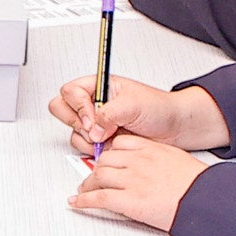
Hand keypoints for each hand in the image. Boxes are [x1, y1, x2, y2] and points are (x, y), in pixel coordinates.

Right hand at [49, 72, 224, 156]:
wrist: (174, 128)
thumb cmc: (159, 108)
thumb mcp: (133, 105)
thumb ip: (108, 114)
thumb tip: (92, 127)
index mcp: (99, 86)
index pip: (70, 92)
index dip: (79, 107)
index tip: (93, 119)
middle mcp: (94, 103)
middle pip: (61, 108)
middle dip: (76, 122)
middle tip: (94, 128)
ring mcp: (95, 122)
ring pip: (72, 131)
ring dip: (87, 138)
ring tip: (109, 136)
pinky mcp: (99, 139)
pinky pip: (82, 145)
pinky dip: (93, 149)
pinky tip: (110, 145)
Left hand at [69, 133, 213, 231]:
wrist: (205, 200)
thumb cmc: (198, 185)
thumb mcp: (178, 161)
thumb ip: (160, 160)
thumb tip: (152, 167)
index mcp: (151, 149)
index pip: (120, 144)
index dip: (109, 153)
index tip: (106, 158)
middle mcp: (138, 161)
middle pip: (105, 159)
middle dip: (96, 169)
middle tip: (93, 177)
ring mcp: (132, 180)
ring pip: (98, 176)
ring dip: (87, 184)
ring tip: (84, 190)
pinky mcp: (129, 200)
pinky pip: (98, 198)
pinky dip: (83, 201)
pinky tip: (77, 203)